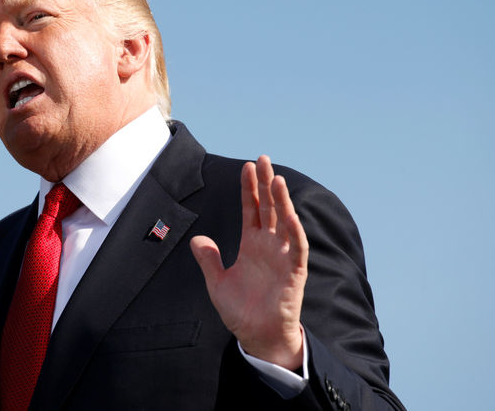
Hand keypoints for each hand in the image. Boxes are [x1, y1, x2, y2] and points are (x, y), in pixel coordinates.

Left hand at [190, 155, 307, 369]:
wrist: (257, 337)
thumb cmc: (241, 311)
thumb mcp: (217, 283)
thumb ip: (208, 260)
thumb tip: (196, 238)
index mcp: (251, 244)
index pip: (251, 209)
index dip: (249, 189)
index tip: (247, 166)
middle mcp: (269, 246)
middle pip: (269, 208)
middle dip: (266, 184)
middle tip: (263, 158)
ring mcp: (283, 257)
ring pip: (285, 222)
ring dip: (282, 201)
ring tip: (276, 179)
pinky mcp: (295, 273)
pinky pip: (297, 249)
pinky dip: (295, 232)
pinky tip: (289, 216)